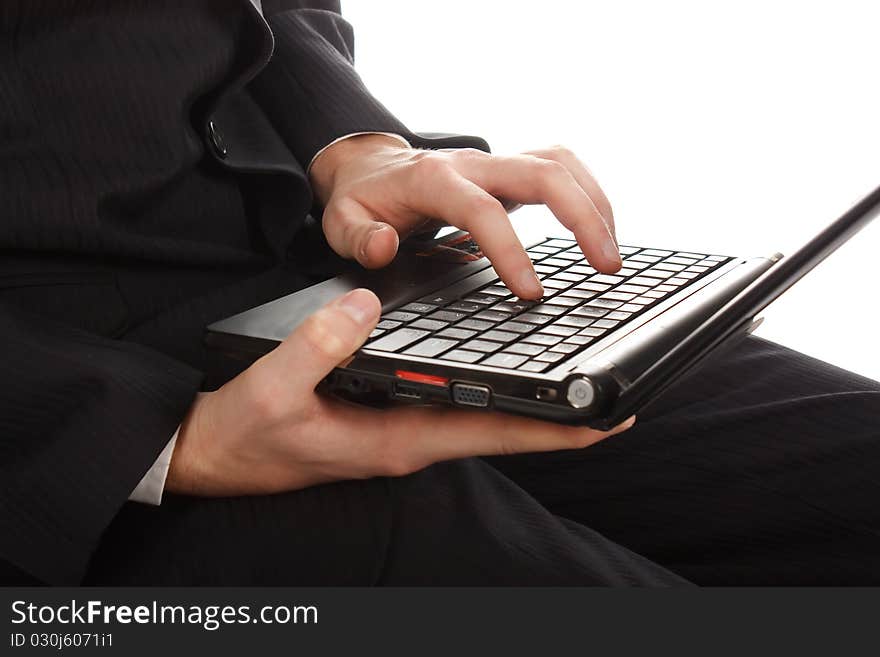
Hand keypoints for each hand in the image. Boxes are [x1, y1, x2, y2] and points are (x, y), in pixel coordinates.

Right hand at [166, 289, 634, 495]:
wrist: (220, 455)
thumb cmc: (248, 434)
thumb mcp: (274, 388)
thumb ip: (317, 346)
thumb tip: (365, 303)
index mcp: (398, 438)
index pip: (492, 432)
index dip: (554, 428)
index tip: (609, 417)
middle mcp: (414, 437)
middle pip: (504, 427)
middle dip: (563, 418)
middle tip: (621, 399)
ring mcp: (406, 427)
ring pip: (485, 416)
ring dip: (535, 403)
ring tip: (582, 384)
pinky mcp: (393, 414)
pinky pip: (457, 403)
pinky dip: (494, 390)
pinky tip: (509, 372)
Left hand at [310, 135, 618, 299]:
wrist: (370, 166)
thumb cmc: (363, 199)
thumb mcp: (342, 222)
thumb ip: (358, 238)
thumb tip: (385, 246)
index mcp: (434, 180)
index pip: (482, 210)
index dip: (510, 250)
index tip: (531, 293)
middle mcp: (473, 163)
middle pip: (542, 173)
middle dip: (582, 217)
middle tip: (606, 267)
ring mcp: (496, 162)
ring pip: (562, 164)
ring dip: (595, 204)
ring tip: (612, 254)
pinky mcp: (511, 170)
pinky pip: (562, 168)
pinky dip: (588, 194)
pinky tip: (599, 229)